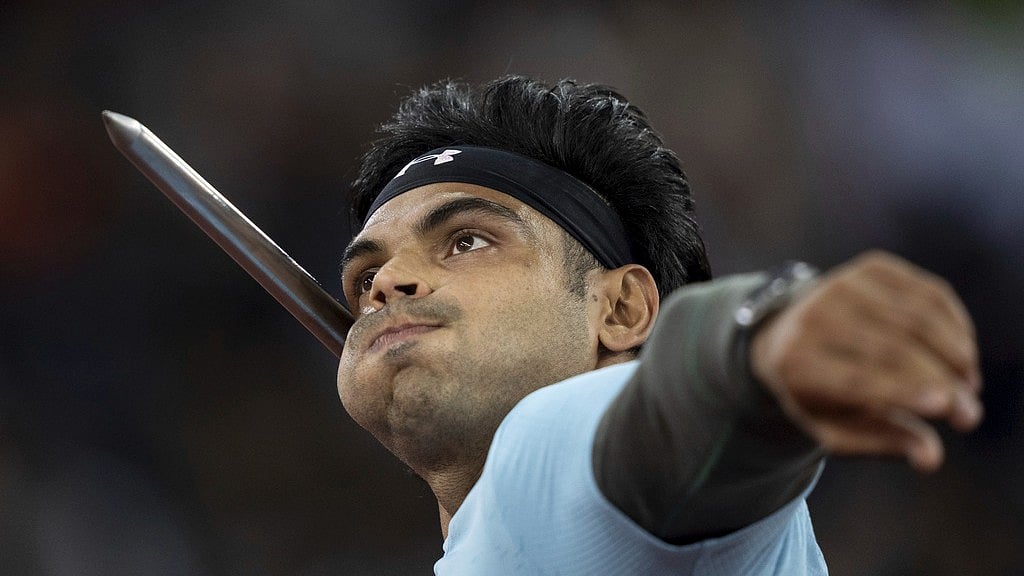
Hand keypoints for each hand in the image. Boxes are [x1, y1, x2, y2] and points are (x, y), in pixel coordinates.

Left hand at [749, 251, 982, 471]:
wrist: (788, 331)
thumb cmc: (818, 390)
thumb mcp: (835, 426)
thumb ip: (880, 441)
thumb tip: (931, 460)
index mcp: (796, 362)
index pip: (855, 378)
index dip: (902, 391)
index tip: (946, 406)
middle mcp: (814, 316)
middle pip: (891, 349)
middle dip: (940, 382)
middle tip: (970, 414)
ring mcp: (842, 285)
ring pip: (917, 318)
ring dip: (954, 354)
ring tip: (969, 386)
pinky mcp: (871, 267)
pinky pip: (929, 294)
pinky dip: (955, 324)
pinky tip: (962, 353)